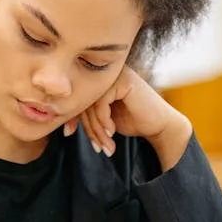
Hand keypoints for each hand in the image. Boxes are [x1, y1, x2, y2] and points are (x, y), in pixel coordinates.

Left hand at [63, 66, 192, 170]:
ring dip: (98, 130)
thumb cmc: (132, 121)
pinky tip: (112, 132)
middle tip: (97, 147)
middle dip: (89, 129)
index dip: (71, 116)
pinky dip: (104, 121)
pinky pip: (101, 102)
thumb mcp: (103, 119)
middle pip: (83, 101)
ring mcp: (114, 74)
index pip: (76, 97)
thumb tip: (61, 124)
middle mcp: (104, 74)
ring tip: (106, 145)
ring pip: (91, 103)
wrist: (159, 125)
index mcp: (97, 80)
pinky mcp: (123, 80)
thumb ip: (86, 116)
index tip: (68, 133)